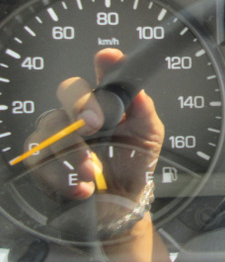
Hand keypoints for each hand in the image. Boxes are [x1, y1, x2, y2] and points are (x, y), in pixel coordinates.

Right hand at [23, 48, 163, 202]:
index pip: (102, 75)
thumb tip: (138, 90)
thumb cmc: (135, 162)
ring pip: (50, 124)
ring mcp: (60, 134)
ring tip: (92, 170)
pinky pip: (38, 157)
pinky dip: (61, 175)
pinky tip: (82, 187)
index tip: (107, 59)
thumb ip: (144, 111)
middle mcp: (81, 113)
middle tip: (95, 125)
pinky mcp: (44, 160)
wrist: (122, 202)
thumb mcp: (149, 136)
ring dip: (71, 149)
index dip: (104, 64)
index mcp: (107, 102)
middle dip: (79, 103)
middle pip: (68, 89)